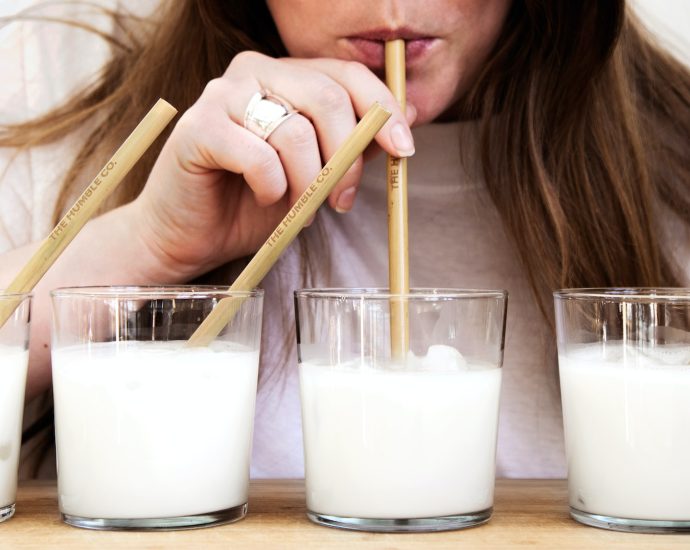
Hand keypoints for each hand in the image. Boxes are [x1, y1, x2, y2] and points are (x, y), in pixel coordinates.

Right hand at [129, 52, 415, 281]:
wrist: (191, 234)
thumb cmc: (251, 202)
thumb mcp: (314, 172)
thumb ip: (348, 145)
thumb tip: (400, 125)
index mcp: (286, 75)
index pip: (347, 75)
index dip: (383, 110)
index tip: (403, 150)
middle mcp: (254, 71)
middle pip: (327, 98)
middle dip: (346, 158)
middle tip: (341, 200)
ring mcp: (222, 95)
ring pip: (295, 132)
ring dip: (307, 184)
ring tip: (298, 210)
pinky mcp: (198, 127)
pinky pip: (258, 156)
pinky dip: (271, 188)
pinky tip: (264, 198)